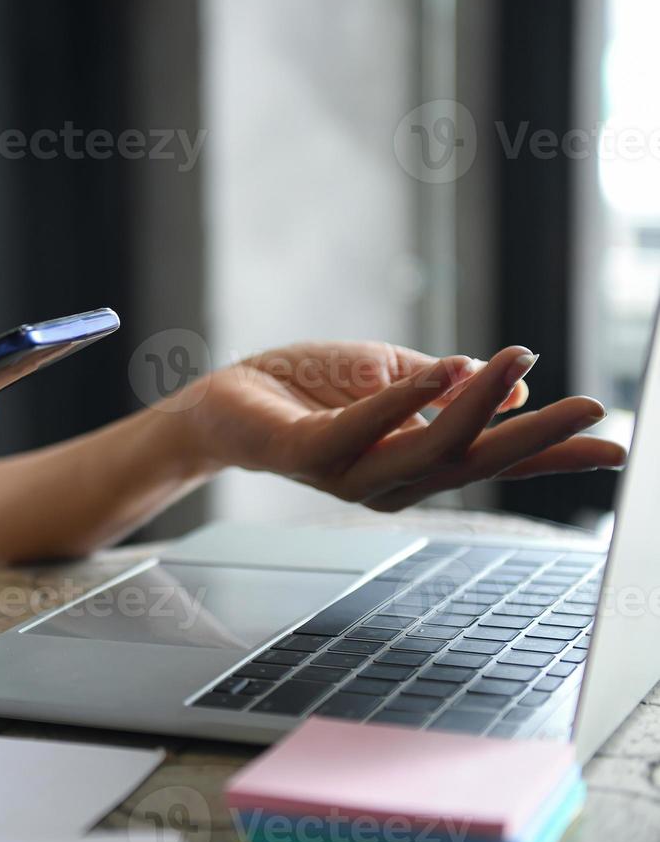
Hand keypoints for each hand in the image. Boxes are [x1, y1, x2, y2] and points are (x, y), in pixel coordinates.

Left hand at [178, 342, 625, 511]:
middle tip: (593, 409)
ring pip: (428, 449)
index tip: (617, 446)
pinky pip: (361, 430)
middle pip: (475, 462)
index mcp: (414, 464)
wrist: (224, 401)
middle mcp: (390, 480)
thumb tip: (511, 387)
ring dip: (477, 403)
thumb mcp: (389, 378)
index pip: (494, 459)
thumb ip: (444, 387)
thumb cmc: (307, 390)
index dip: (553, 454)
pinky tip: (444, 370)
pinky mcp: (308, 453)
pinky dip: (404, 401)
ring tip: (520, 361)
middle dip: (536, 438)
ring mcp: (348, 473)